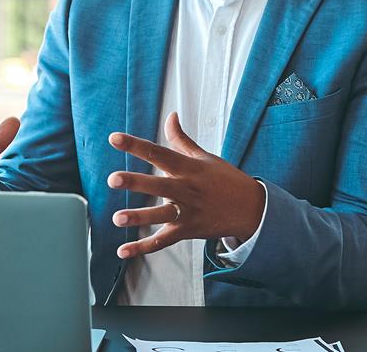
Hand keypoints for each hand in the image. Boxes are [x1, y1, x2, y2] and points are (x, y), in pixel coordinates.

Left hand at [106, 112, 265, 258]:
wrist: (254, 209)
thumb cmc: (226, 180)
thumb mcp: (205, 158)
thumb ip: (181, 139)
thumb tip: (170, 116)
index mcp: (188, 168)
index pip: (159, 152)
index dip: (136, 145)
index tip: (114, 138)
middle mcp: (187, 189)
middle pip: (159, 184)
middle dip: (136, 182)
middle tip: (113, 179)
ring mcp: (188, 212)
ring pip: (161, 215)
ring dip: (139, 217)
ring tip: (117, 218)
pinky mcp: (188, 231)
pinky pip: (163, 241)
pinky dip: (143, 248)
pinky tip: (123, 251)